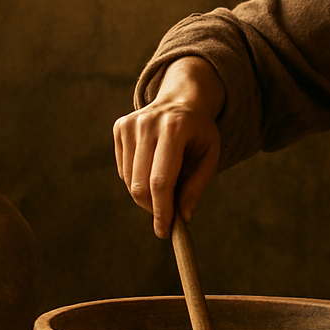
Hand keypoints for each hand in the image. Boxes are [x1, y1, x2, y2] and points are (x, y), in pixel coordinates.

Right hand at [113, 57, 224, 237]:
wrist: (182, 99)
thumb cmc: (199, 132)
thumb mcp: (209, 156)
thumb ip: (196, 187)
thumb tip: (183, 218)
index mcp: (176, 129)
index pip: (161, 180)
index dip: (161, 210)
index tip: (164, 231)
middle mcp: (148, 124)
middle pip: (141, 184)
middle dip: (152, 208)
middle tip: (165, 218)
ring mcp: (130, 124)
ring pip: (129, 180)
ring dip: (145, 196)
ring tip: (165, 188)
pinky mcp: (120, 127)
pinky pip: (123, 170)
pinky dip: (137, 180)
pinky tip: (153, 169)